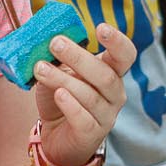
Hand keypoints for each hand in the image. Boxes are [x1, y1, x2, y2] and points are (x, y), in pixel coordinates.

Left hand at [32, 27, 136, 165]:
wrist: (56, 137)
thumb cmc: (61, 99)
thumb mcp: (60, 73)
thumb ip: (58, 58)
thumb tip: (43, 38)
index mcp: (111, 73)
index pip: (125, 55)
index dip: (117, 41)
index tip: (100, 28)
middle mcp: (115, 94)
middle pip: (105, 74)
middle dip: (79, 57)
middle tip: (55, 43)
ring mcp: (106, 116)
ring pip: (90, 96)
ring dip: (63, 79)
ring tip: (40, 68)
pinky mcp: (91, 135)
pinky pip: (83, 118)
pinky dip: (70, 104)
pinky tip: (57, 94)